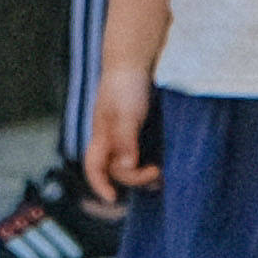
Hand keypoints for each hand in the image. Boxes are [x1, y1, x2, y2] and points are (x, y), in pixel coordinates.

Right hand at [83, 64, 155, 202]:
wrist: (134, 58)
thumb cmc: (126, 85)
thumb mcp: (126, 114)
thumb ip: (124, 142)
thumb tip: (124, 168)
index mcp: (101, 135)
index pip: (93, 167)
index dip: (100, 185)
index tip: (114, 198)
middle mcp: (109, 137)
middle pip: (115, 168)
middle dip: (134, 178)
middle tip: (157, 174)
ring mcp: (123, 132)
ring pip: (128, 162)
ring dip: (142, 172)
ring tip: (162, 174)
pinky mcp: (136, 125)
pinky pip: (139, 150)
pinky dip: (148, 159)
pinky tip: (163, 159)